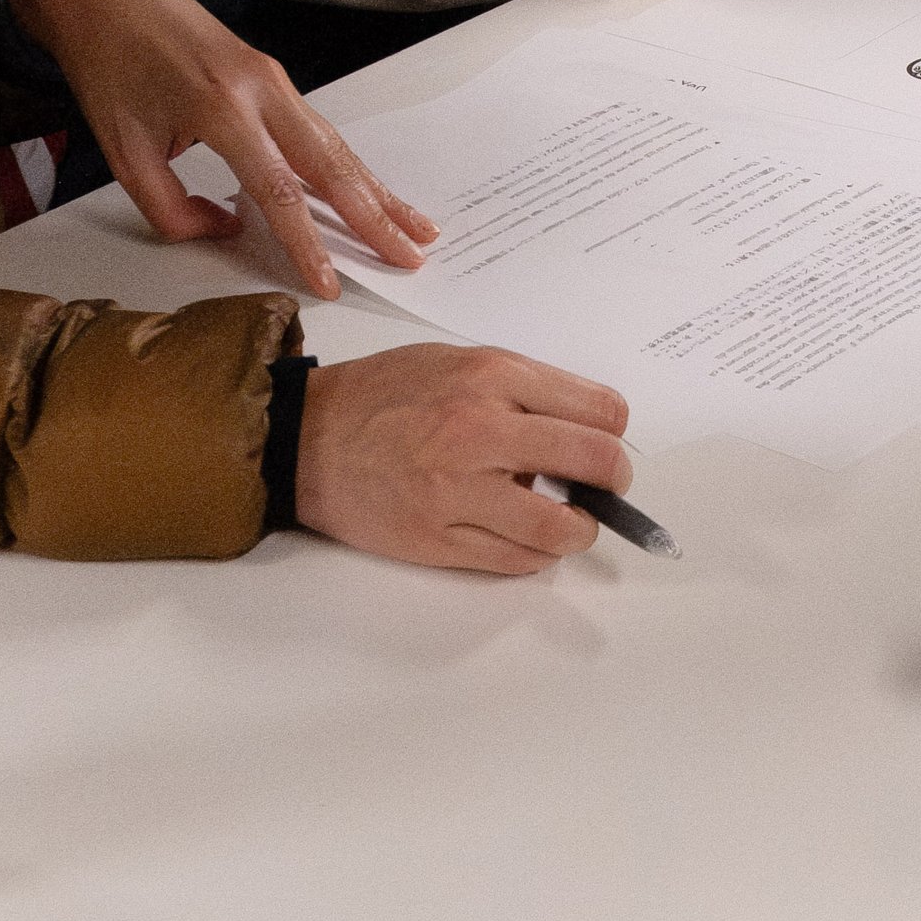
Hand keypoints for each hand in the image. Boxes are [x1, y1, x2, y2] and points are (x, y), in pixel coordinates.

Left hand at [4, 0, 434, 301]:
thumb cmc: (108, 69)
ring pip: (337, 145)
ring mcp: (273, 78)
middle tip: (411, 256)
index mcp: (221, 108)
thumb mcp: (122, 153)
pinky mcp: (271, 76)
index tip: (331, 282)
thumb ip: (170, 208)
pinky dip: (351, 165)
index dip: (308, 243)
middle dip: (375, 216)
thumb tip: (226, 229)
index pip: (278, 190)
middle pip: (331, 165)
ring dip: (378, 190)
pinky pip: (320, 129)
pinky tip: (371, 188)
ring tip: (416, 228)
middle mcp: (261, 89)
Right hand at [296, 343, 632, 573]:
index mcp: (490, 378)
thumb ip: (521, 389)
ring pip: (561, 527)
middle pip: (594, 463)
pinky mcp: (437, 540)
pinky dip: (536, 553)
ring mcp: (458, 491)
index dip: (613, 431)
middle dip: (612, 480)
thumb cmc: (383, 395)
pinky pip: (516, 560)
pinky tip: (527, 537)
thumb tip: (582, 427)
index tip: (606, 441)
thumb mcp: (458, 360)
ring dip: (579, 528)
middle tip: (605, 485)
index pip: (599, 410)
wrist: (307, 437)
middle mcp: (480, 431)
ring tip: (570, 520)